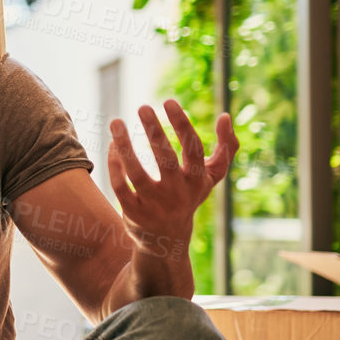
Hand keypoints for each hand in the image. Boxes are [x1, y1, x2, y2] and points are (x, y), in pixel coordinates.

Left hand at [107, 99, 237, 257]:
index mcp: (197, 180)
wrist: (168, 239)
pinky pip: (120, 186)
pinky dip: (114, 165)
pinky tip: (112, 145)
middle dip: (154, 131)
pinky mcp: (133, 213)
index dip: (181, 124)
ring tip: (116, 122)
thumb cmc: (189, 195)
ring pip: (136, 173)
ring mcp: (154, 204)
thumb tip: (226, 115)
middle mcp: (177, 193)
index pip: (193, 149)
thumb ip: (227, 147)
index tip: (168, 100)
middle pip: (166, 160)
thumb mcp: (211, 175)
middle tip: (143, 106)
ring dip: (124, 146)